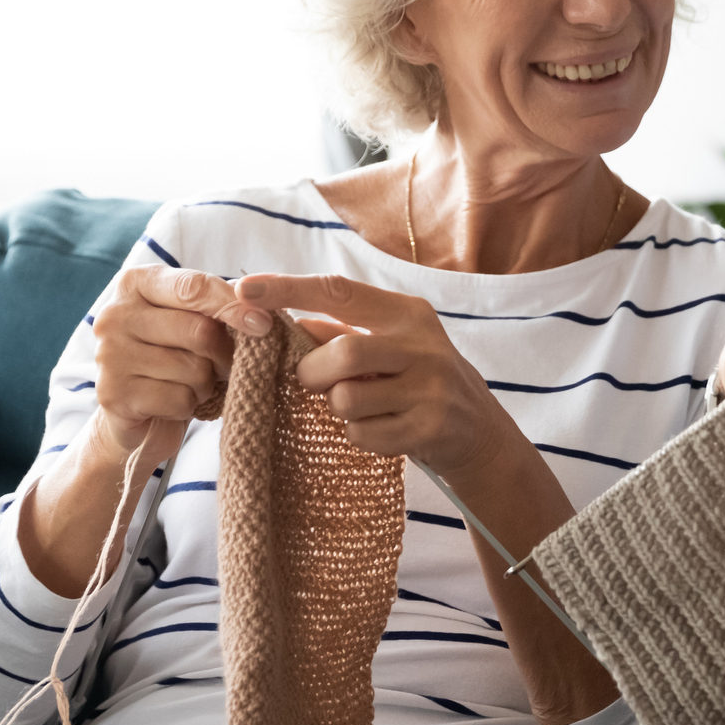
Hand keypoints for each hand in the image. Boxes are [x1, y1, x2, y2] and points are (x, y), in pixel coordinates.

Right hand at [90, 266, 272, 461]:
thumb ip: (220, 306)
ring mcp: (109, 356)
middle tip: (223, 365)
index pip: (194, 287)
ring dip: (207, 383)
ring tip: (192, 383)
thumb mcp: (193, 319)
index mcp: (136, 283)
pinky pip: (180, 399)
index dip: (234, 306)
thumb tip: (262, 312)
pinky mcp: (114, 396)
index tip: (264, 324)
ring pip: (194, 369)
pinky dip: (190, 405)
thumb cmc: (173, 355)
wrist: (137, 411)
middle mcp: (115, 315)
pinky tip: (175, 402)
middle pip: (200, 331)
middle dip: (224, 354)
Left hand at [235, 273, 507, 482]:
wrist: (480, 430)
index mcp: (406, 313)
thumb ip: (341, 332)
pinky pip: (363, 435)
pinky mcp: (429, 427)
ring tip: (362, 408)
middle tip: (315, 383)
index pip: (339, 291)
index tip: (245, 288)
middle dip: (312, 374)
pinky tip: (383, 429)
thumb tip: (284, 322)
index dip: (288, 289)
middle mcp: (423, 344)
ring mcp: (430, 387)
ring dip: (339, 410)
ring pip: (346, 399)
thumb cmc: (418, 380)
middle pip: (341, 353)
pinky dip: (359, 436)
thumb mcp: (390, 346)